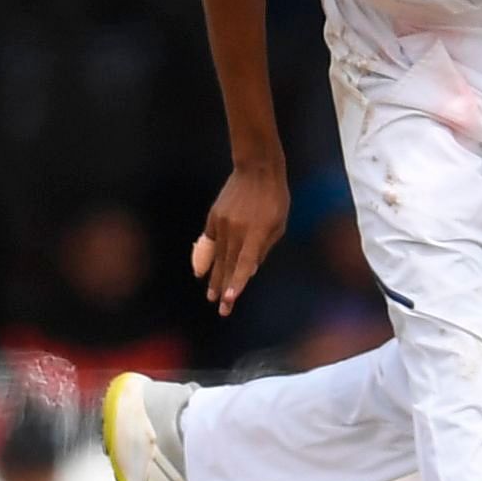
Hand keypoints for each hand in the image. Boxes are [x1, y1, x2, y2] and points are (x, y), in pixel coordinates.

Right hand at [193, 160, 288, 316]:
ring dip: (215, 278)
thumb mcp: (278, 225)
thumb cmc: (275, 198)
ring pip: (218, 257)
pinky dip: (207, 258)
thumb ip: (264, 248)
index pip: (245, 263)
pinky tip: (203, 273)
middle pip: (229, 265)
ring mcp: (223, 223)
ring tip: (212, 297)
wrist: (257, 169)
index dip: (238, 282)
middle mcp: (237, 230)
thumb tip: (250, 270)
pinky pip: (210, 243)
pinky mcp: (214, 217)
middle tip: (222, 311)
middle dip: (225, 289)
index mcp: (257, 232)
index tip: (230, 299)